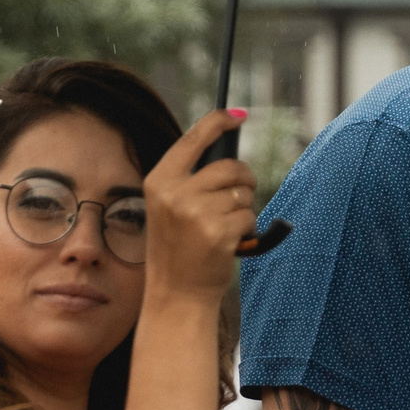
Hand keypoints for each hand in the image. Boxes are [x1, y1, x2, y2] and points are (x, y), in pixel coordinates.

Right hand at [144, 109, 261, 295]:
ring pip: (243, 193)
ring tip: (225, 227)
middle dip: (244, 179)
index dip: (218, 121)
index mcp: (159, 181)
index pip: (193, 139)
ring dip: (244, 208)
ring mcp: (196, 213)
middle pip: (229, 167)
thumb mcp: (170, 208)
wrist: (176, 295)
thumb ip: (190, 180)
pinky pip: (250, 215)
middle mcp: (175, 193)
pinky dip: (247, 228)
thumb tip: (228, 149)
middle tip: (240, 195)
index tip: (238, 115)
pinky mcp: (218, 232)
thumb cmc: (179, 249)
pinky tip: (231, 243)